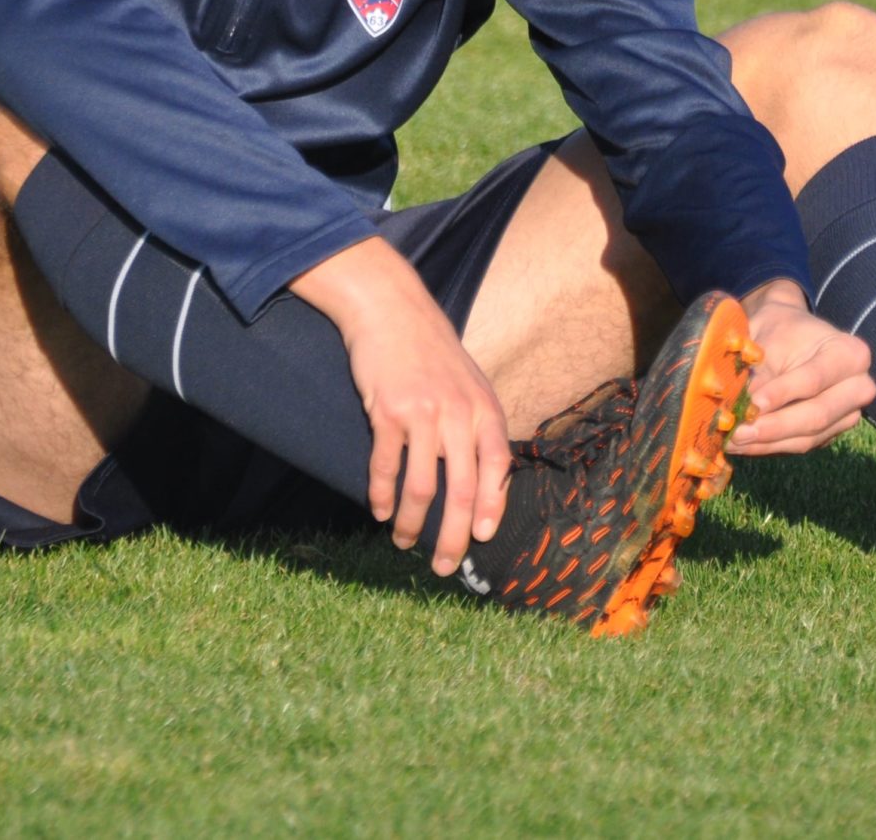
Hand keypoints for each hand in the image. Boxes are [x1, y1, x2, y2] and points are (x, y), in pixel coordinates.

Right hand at [290, 238, 511, 575]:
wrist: (391, 310)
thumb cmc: (431, 353)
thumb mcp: (469, 384)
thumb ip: (478, 428)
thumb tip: (483, 484)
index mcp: (486, 410)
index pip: (498, 471)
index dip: (490, 510)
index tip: (479, 539)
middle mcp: (459, 414)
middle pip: (461, 491)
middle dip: (453, 537)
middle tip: (445, 566)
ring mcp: (423, 413)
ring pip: (422, 488)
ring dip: (411, 524)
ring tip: (403, 541)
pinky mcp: (387, 411)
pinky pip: (386, 466)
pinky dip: (381, 496)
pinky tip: (378, 511)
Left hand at [727, 281, 874, 455]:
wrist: (790, 337)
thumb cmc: (780, 331)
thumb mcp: (769, 338)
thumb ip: (758, 370)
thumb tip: (737, 404)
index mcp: (851, 354)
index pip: (815, 379)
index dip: (783, 393)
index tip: (753, 403)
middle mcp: (858, 389)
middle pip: (817, 414)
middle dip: (775, 426)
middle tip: (738, 432)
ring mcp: (846, 415)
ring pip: (808, 436)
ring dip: (767, 442)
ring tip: (732, 441)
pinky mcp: (829, 433)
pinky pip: (799, 445)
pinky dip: (768, 446)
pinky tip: (741, 445)